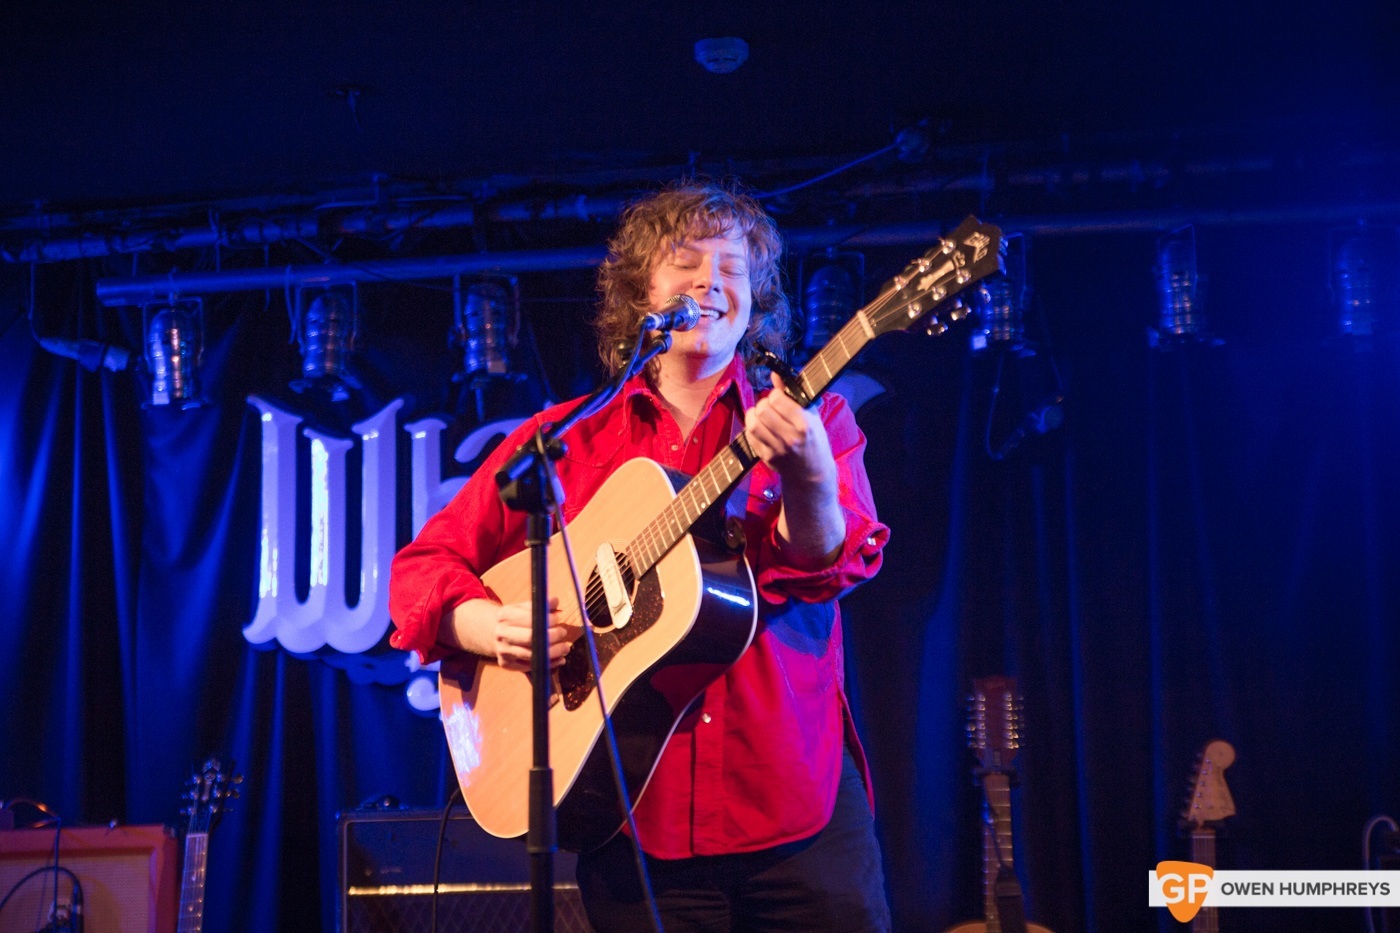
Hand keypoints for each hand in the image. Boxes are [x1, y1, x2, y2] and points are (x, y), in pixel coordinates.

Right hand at [454, 597, 578, 671]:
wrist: (493, 633)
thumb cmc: (515, 620)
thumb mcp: (523, 607)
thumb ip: (540, 605)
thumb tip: (555, 601)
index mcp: (505, 615)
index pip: (530, 618)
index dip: (547, 620)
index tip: (558, 618)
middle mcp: (501, 633)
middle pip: (530, 638)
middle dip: (551, 636)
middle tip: (563, 632)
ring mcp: (503, 650)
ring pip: (532, 655)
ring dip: (553, 652)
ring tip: (565, 648)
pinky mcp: (506, 664)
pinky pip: (530, 667)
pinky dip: (548, 664)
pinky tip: (559, 659)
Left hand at [744, 373, 836, 489]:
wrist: (812, 472)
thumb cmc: (814, 440)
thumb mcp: (811, 415)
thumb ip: (792, 393)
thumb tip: (775, 374)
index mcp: (805, 423)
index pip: (777, 399)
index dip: (775, 394)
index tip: (779, 397)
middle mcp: (790, 437)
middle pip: (763, 410)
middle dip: (763, 404)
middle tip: (769, 407)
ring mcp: (777, 449)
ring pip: (753, 424)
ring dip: (753, 415)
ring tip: (761, 415)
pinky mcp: (767, 458)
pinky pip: (750, 437)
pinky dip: (751, 428)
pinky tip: (759, 427)